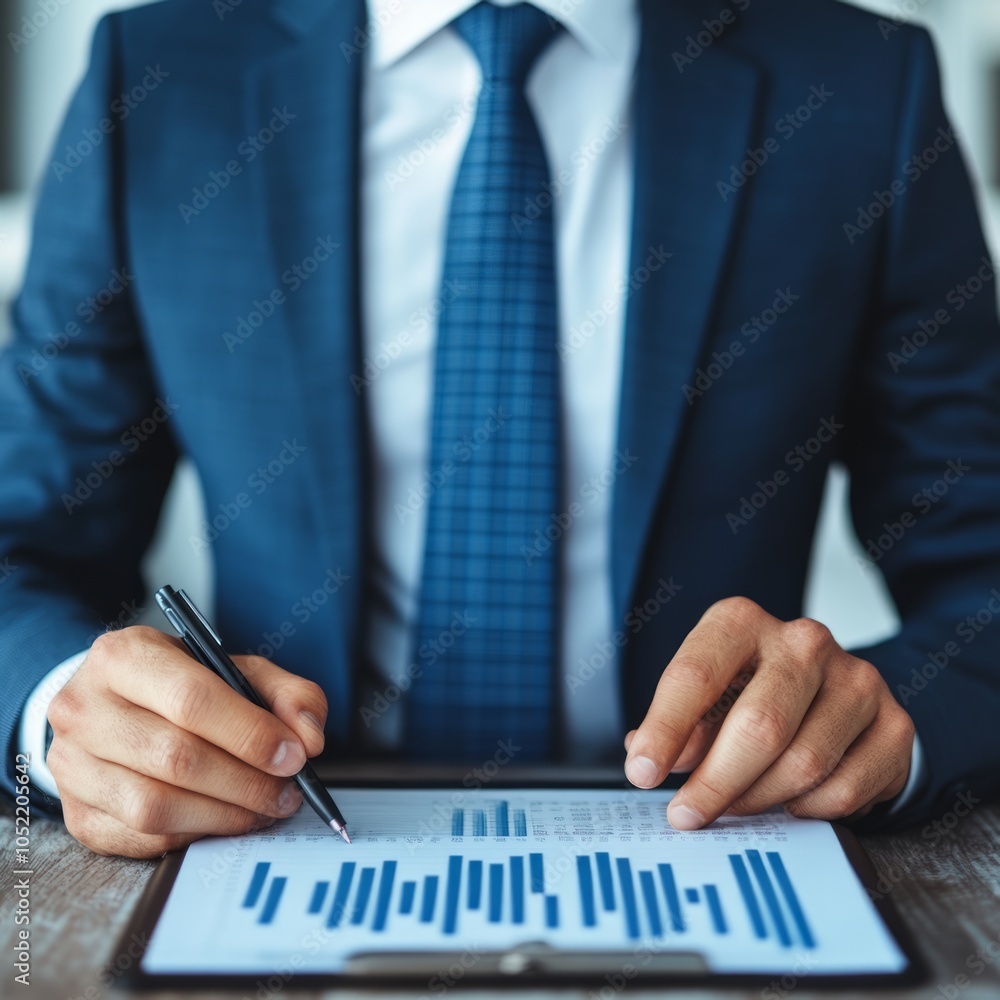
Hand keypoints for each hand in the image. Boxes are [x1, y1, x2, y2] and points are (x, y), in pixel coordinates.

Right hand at [46, 625, 327, 857]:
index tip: (294, 755)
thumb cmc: (179, 685)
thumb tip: (309, 737)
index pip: (191, 700)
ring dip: (226, 814)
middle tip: (289, 790)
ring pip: (156, 806)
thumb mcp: (234, 668)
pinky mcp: (77, 814)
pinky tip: (227, 819)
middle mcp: (84, 708)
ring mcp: (72, 766)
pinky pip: (143, 838)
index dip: (250, 733)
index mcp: (124, 656)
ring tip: (266, 807)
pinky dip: (197, 834)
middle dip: (247, 781)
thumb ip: (285, 693)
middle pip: (176, 758)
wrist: (112, 705)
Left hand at [623, 597, 914, 828]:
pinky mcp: (893, 723)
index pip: (696, 674)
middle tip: (686, 815)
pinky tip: (790, 800)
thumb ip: (679, 726)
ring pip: (802, 763)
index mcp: (741, 622)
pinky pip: (844, 789)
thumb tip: (649, 757)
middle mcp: (802, 641)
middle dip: (715, 782)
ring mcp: (855, 679)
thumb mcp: (705, 696)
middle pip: (758, 725)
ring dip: (759, 798)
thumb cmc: (751, 693)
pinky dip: (808, 809)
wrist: (834, 692)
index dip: (665, 730)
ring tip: (738, 805)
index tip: (642, 774)